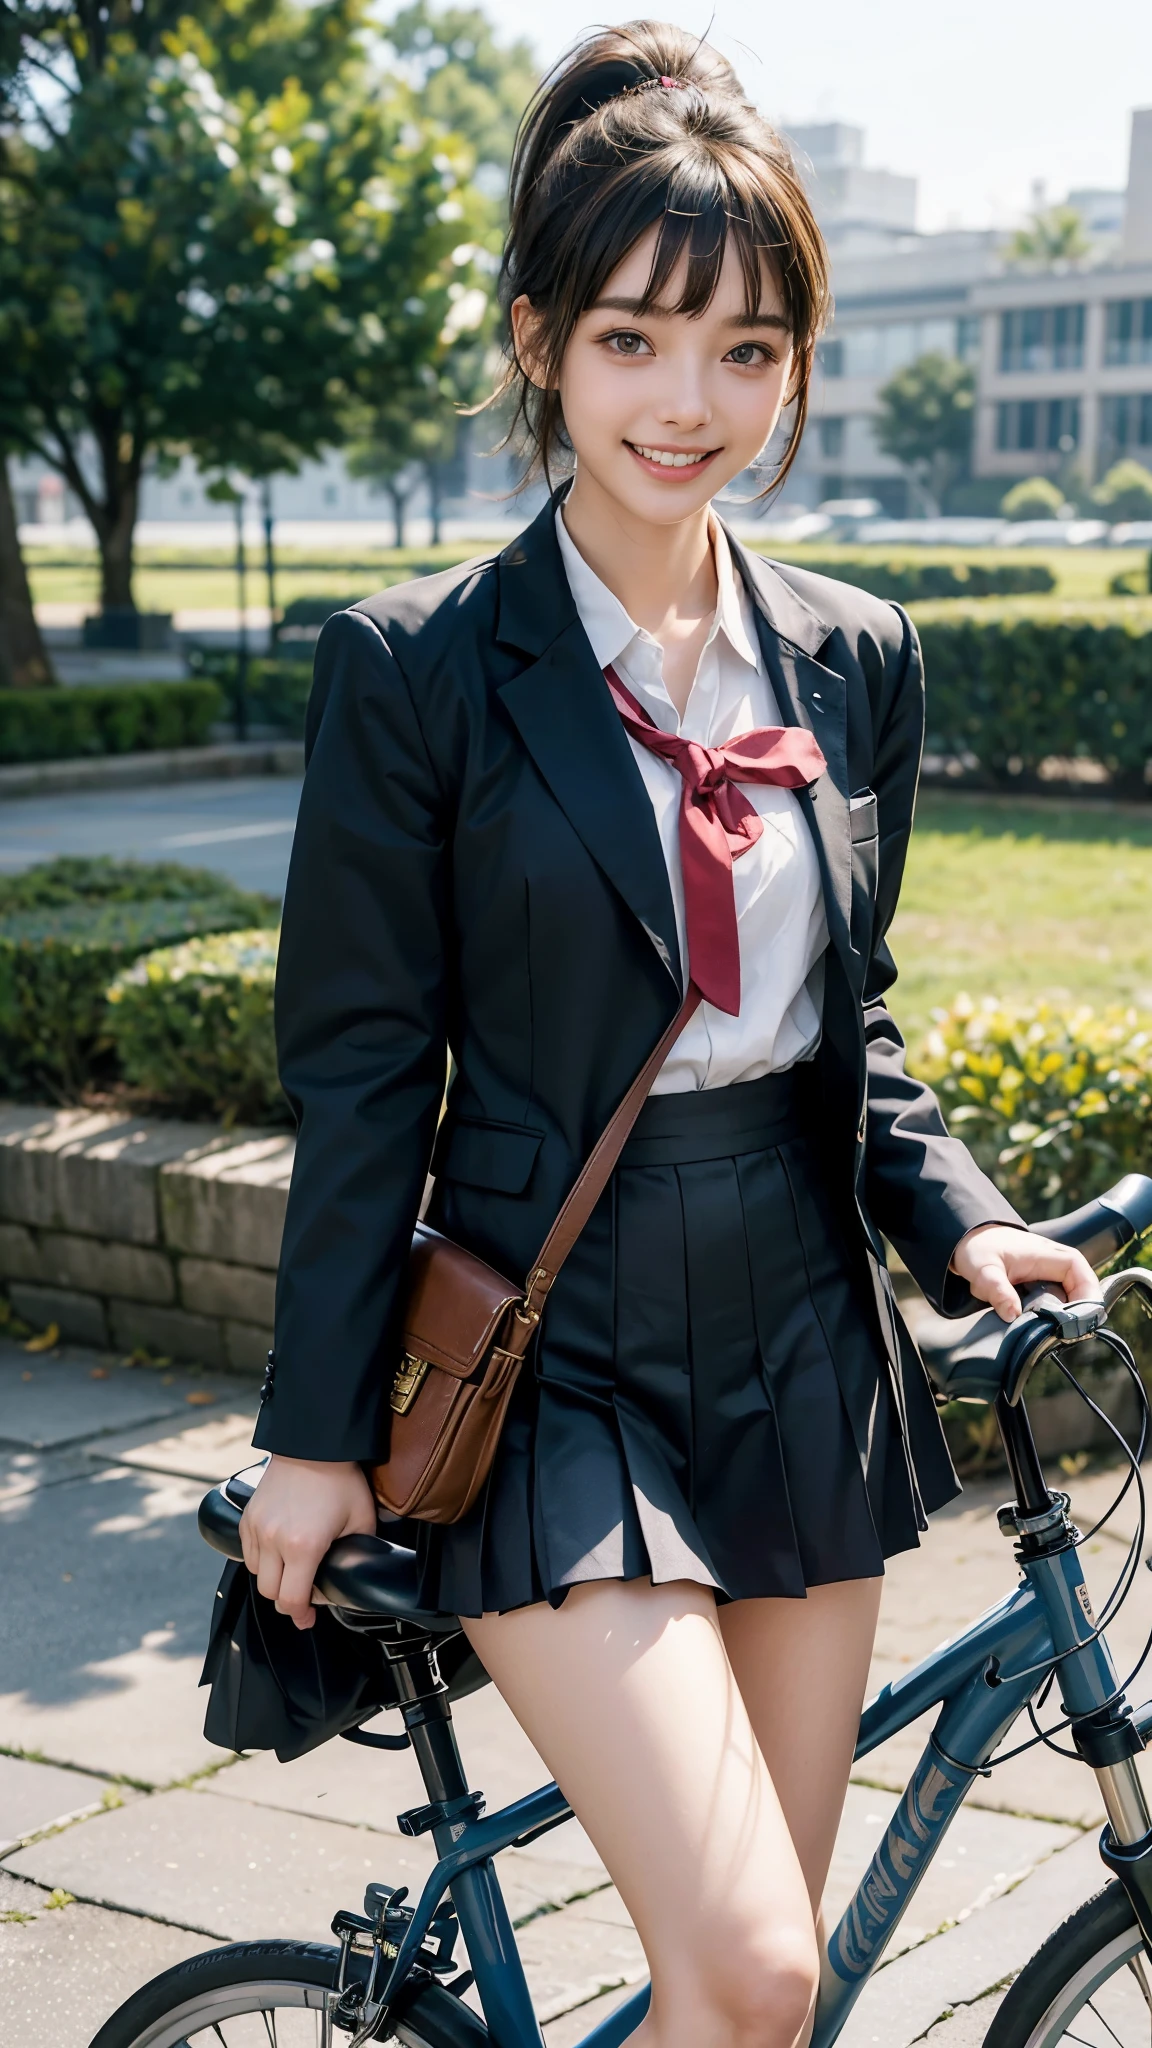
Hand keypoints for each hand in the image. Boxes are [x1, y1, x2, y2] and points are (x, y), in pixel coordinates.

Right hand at [239, 1455, 377, 1629]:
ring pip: (256, 1575)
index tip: (307, 1619)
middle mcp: (275, 1540)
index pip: (292, 1600)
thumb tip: (352, 1575)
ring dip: (273, 1580)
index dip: (301, 1616)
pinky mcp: (248, 1517)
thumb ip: (357, 1553)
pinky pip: (247, 1553)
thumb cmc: (341, 1479)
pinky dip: (260, 1561)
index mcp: (304, 1546)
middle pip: (270, 1593)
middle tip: (303, 1598)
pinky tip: (277, 1555)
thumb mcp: (362, 1519)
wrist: (313, 1443)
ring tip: (291, 1573)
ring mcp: (258, 1528)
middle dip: (287, 1601)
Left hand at [950, 1224, 1099, 1323]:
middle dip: (1075, 1315)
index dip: (1087, 1298)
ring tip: (1051, 1335)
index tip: (1079, 1322)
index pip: (1082, 1275)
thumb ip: (997, 1290)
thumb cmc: (979, 1249)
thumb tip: (1012, 1314)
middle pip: (1080, 1292)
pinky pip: (1054, 1304)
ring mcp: (1050, 1276)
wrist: (968, 1241)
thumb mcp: (984, 1270)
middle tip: (1063, 1336)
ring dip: (1062, 1318)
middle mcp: (1056, 1265)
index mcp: (1050, 1255)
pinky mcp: (1041, 1286)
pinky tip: (1040, 1329)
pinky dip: (1050, 1316)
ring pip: (1068, 1301)